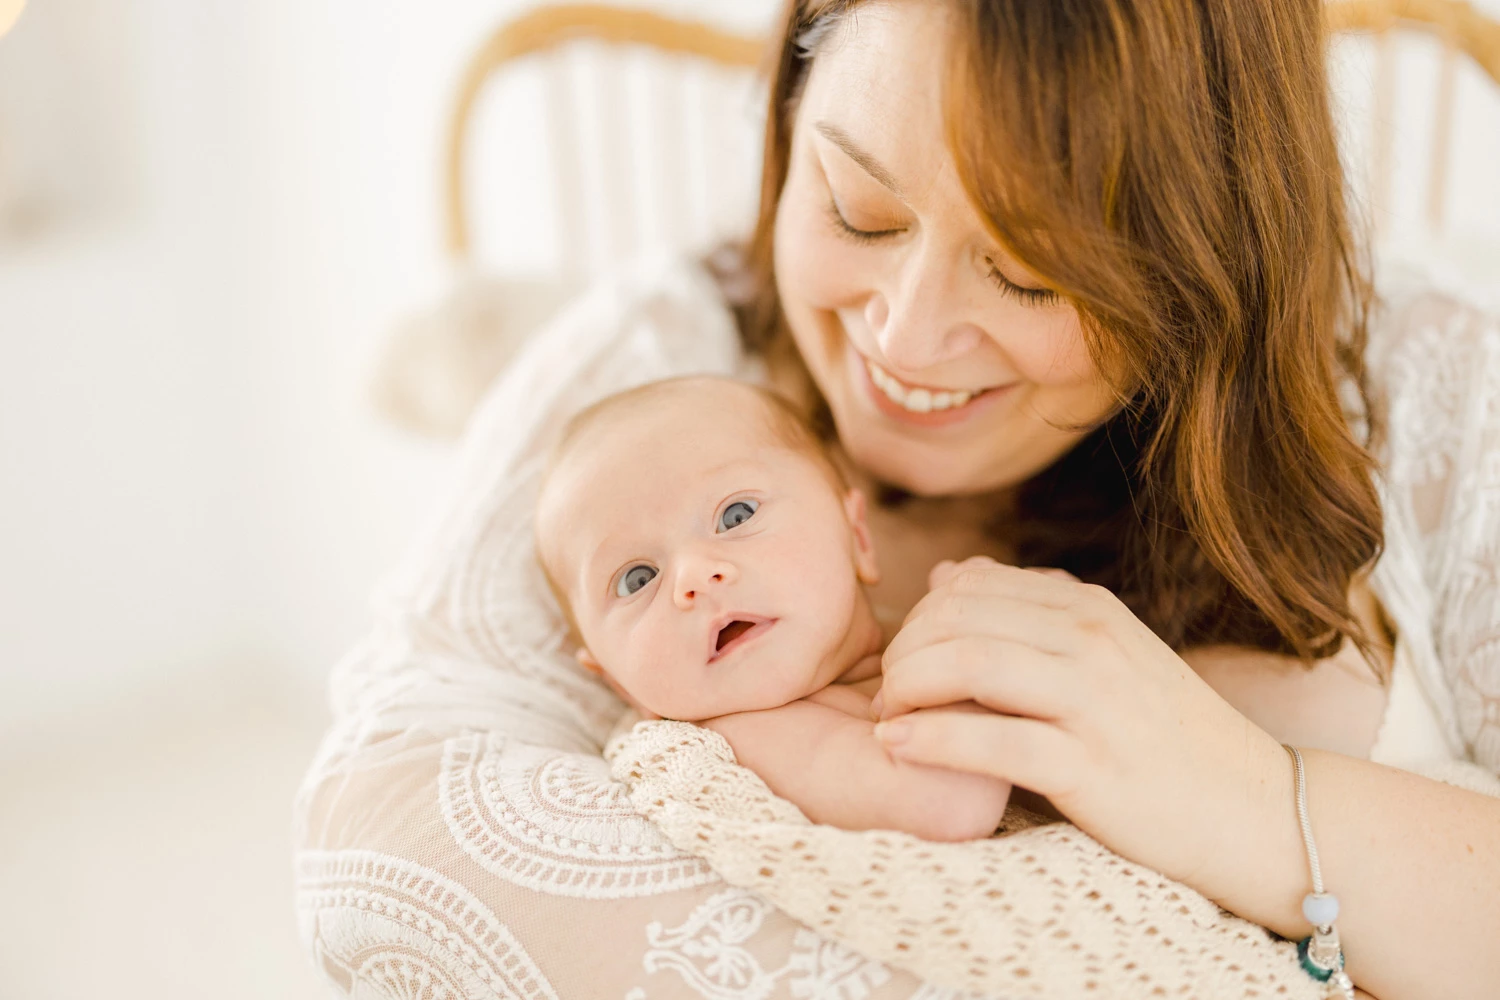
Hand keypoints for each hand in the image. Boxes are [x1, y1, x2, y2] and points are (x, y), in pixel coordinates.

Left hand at [873, 556, 1286, 892]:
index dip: (916, 621)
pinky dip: (931, 740)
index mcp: (1088, 607)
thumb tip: (948, 574)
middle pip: (956, 617)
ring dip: (906, 689)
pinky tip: (898, 747)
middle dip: (903, 653)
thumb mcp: (1103, 655)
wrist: (1254, 810)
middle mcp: (1091, 639)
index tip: (900, 663)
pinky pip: (992, 741)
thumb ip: (1026, 613)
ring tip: (885, 718)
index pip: (967, 586)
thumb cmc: (1164, 738)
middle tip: (883, 695)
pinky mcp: (1092, 767)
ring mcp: (1094, 700)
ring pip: (967, 664)